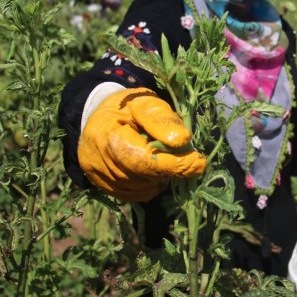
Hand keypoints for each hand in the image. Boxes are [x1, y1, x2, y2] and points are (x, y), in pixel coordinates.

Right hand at [78, 88, 206, 201]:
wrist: (99, 118)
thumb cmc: (125, 107)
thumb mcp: (143, 102)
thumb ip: (162, 119)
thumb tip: (183, 141)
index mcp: (106, 136)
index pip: (143, 159)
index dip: (173, 163)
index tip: (198, 161)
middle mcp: (98, 163)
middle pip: (145, 175)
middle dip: (171, 167)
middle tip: (188, 157)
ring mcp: (100, 180)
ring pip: (144, 188)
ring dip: (162, 175)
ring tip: (163, 156)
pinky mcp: (105, 189)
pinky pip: (138, 194)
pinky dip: (152, 183)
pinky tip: (152, 168)